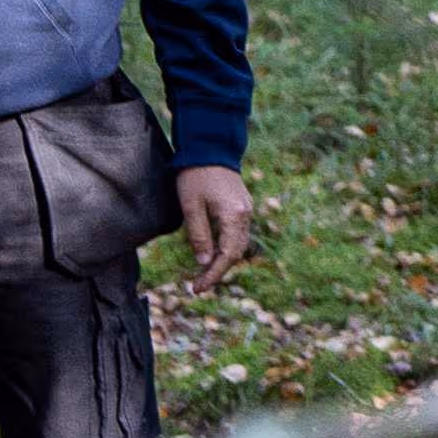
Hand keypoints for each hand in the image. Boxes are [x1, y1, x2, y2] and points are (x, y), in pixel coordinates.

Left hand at [177, 167, 255, 290]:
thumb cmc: (196, 176)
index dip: (213, 274)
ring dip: (222, 260)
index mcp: (235, 216)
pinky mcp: (241, 205)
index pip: (227, 255)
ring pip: (238, 244)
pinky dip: (226, 247)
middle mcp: (245, 214)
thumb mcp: (191, 207)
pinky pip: (237, 233)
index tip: (197, 288)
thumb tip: (203, 262)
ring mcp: (246, 209)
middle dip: (218, 271)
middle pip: (236, 252)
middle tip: (199, 285)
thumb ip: (199, 236)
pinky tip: (212, 252)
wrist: (209, 149)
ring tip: (203, 273)